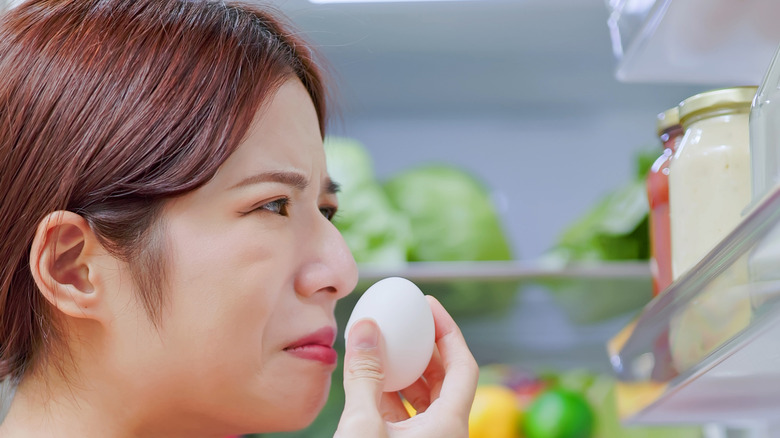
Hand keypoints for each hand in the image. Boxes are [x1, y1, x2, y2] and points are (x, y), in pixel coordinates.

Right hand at [334, 296, 477, 437]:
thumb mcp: (362, 425)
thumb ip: (365, 375)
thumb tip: (366, 326)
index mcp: (449, 425)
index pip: (464, 366)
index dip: (449, 331)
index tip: (429, 305)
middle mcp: (445, 434)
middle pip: (446, 379)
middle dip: (426, 346)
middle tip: (408, 319)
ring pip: (426, 399)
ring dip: (406, 370)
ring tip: (384, 345)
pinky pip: (407, 416)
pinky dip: (391, 394)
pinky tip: (369, 379)